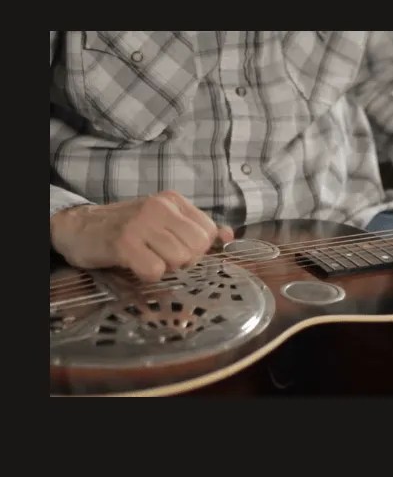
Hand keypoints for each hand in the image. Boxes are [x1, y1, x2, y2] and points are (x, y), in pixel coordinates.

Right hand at [50, 190, 233, 281]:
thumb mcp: (164, 220)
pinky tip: (136, 265)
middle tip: (162, 257)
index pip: (208, 231)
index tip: (179, 249)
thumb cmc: (127, 227)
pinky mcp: (124, 243)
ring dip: (166, 268)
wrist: (79, 226)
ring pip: (179, 259)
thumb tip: (229, 236)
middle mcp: (159, 207)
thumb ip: (196, 227)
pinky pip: (155, 271)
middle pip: (197, 247)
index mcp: (173, 200)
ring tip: (148, 258)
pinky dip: (148, 275)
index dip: (198, 249)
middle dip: (185, 260)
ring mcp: (141, 224)